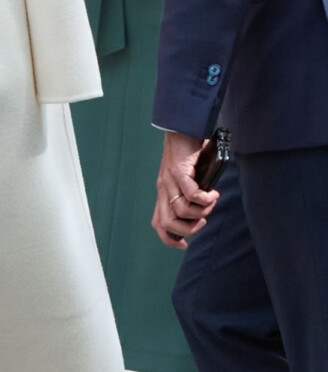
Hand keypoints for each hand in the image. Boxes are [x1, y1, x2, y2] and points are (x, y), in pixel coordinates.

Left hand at [151, 130, 219, 248]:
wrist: (181, 127)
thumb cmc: (187, 151)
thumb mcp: (186, 175)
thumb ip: (191, 189)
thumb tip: (208, 203)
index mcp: (163, 192)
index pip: (158, 223)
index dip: (169, 239)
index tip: (184, 244)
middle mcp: (163, 188)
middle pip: (168, 223)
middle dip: (188, 230)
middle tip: (203, 221)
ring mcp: (169, 180)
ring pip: (181, 211)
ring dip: (201, 212)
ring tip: (211, 202)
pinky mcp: (178, 171)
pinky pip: (191, 194)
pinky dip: (205, 198)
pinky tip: (213, 193)